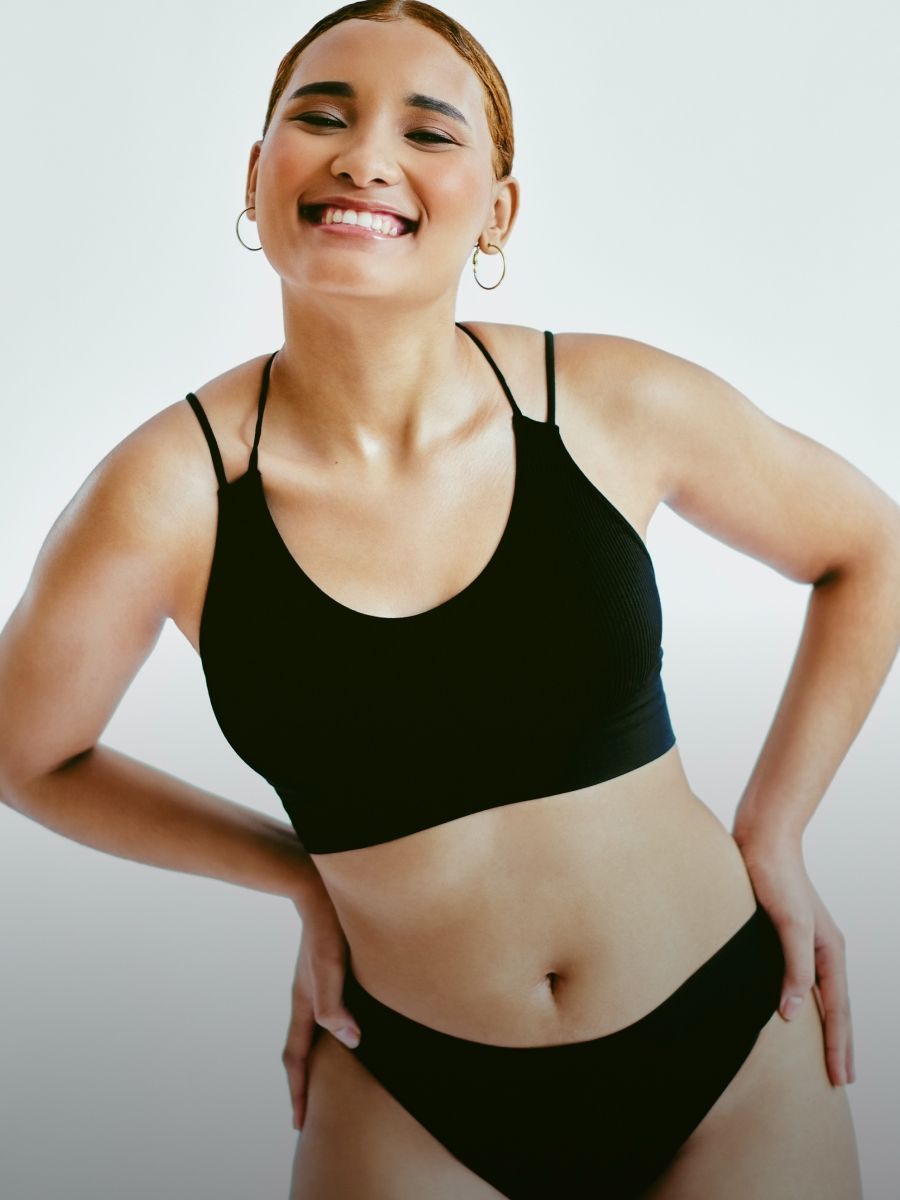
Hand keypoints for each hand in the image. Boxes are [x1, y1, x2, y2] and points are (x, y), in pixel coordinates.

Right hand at [282, 889, 361, 1130]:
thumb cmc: (329, 925)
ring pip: (312, 1030)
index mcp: (304, 1001)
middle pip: (300, 1049)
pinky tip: (344, 1027)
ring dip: (315, 1057)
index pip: (297, 1056)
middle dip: (303, 1082)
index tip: (300, 1123)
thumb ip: (335, 1003)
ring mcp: (314, 981)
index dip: (300, 1090)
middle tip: (308, 1112)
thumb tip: (350, 1041)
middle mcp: (306, 995)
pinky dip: (328, 1032)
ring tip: (326, 1077)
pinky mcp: (327, 967)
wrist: (318, 885)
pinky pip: (324, 1010)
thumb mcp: (331, 964)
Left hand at [736, 836, 854, 1088]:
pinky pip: (800, 978)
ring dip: (825, 1025)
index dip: (839, 1047)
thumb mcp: (789, 925)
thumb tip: (793, 1015)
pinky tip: (793, 1008)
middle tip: (842, 1079)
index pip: (838, 1011)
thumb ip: (795, 969)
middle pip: (836, 1007)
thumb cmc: (775, 878)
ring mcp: (805, 942)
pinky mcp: (783, 934)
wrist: (761, 839)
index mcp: (830, 951)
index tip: (841, 1080)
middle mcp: (822, 949)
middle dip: (840, 1044)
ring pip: (820, 994)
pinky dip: (803, 1000)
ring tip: (824, 1052)